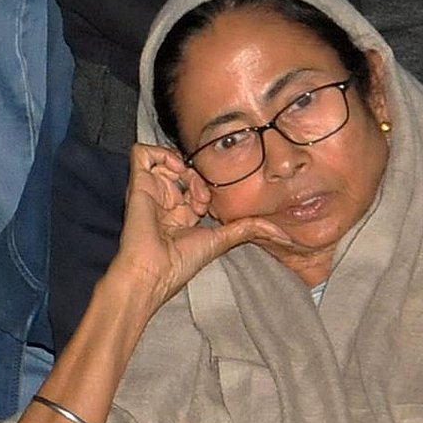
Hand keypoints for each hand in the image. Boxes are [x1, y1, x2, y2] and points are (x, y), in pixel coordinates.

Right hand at [109, 143, 294, 319]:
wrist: (155, 270)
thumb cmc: (181, 262)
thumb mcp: (223, 239)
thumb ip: (250, 229)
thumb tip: (284, 234)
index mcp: (181, 211)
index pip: (197, 182)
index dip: (208, 187)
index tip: (212, 206)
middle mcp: (165, 198)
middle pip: (186, 168)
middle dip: (199, 179)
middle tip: (203, 202)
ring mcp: (151, 189)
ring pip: (169, 158)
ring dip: (184, 167)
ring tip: (190, 192)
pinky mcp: (137, 182)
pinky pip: (142, 152)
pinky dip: (160, 154)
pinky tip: (175, 171)